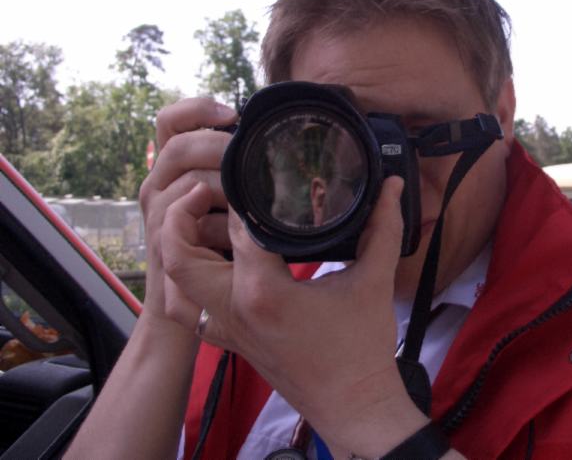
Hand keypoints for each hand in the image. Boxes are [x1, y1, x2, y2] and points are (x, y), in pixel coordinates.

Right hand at [137, 97, 237, 335]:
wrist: (189, 308)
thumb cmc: (222, 252)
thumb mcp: (234, 204)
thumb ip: (244, 177)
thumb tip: (289, 149)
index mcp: (177, 169)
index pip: (172, 120)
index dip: (197, 107)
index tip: (232, 111)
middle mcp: (160, 184)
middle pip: (177, 143)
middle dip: (214, 142)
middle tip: (245, 152)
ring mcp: (158, 212)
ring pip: (181, 175)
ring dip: (217, 175)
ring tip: (245, 186)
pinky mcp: (161, 239)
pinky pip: (175, 213)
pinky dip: (201, 207)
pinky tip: (227, 215)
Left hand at [161, 176, 428, 456]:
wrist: (354, 405)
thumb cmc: (362, 348)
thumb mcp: (375, 280)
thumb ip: (384, 227)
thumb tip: (392, 186)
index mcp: (264, 291)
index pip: (235, 228)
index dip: (239, 195)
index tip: (252, 173)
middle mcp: (235, 311)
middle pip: (180, 256)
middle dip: (183, 216)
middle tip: (203, 190)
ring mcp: (228, 331)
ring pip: (173, 286)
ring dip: (175, 251)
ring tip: (193, 222)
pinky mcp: (230, 343)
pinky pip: (186, 313)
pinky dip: (182, 286)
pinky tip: (204, 265)